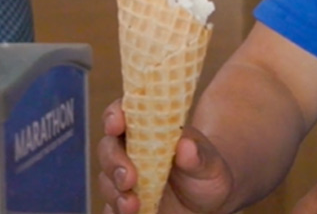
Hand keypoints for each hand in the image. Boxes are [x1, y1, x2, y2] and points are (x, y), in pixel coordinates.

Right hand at [97, 98, 234, 212]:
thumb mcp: (210, 164)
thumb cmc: (207, 175)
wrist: (208, 206)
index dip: (115, 115)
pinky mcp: (123, 205)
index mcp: (149, 129)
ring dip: (114, 193)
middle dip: (113, 161)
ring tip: (132, 205)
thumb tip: (185, 146)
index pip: (124, 113)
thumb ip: (198, 155)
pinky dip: (115, 212)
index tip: (116, 125)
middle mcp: (131, 152)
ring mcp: (124, 180)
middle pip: (108, 148)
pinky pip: (110, 209)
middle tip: (128, 178)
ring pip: (106, 181)